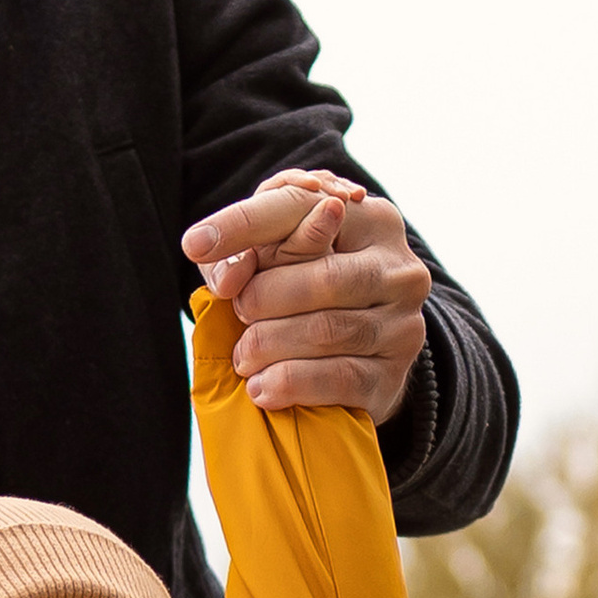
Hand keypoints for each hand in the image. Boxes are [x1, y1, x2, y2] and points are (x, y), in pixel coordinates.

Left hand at [183, 173, 431, 423]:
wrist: (360, 357)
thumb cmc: (307, 292)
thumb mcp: (279, 257)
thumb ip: (245, 254)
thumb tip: (228, 279)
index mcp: (367, 218)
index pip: (299, 208)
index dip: (243, 225)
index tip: (195, 245)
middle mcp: (398, 266)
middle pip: (321, 277)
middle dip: (264, 298)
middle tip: (239, 314)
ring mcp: (403, 323)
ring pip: (328, 330)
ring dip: (270, 344)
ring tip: (244, 358)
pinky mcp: (394, 374)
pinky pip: (340, 378)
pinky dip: (291, 383)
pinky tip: (262, 388)